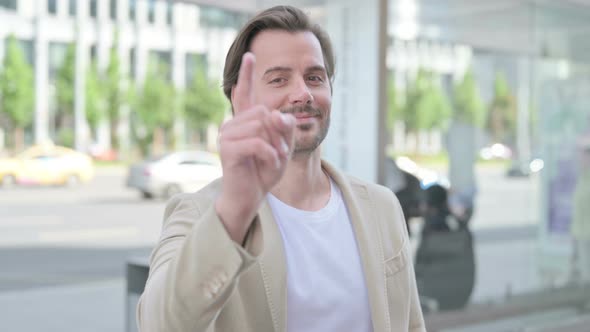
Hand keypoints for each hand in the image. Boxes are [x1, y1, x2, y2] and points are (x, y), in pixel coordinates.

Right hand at [215, 53, 294, 243]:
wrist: (249, 197)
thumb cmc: (263, 172)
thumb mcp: (282, 147)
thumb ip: (285, 128)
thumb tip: (280, 114)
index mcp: (245, 122)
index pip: (245, 94)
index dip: (248, 74)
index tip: (250, 54)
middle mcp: (233, 125)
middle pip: (265, 111)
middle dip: (279, 131)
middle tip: (281, 151)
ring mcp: (227, 136)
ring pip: (262, 126)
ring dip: (276, 144)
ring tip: (275, 159)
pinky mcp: (228, 150)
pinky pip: (258, 142)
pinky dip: (270, 154)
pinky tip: (271, 163)